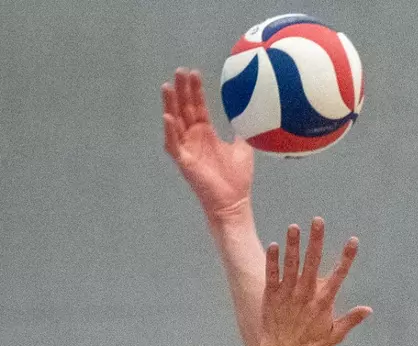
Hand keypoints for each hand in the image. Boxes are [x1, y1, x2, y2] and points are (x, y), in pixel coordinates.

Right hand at [162, 68, 254, 218]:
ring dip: (170, 104)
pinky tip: (168, 117)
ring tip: (167, 86)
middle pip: (184, 109)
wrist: (234, 202)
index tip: (194, 72)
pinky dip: (170, 131)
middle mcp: (194, 138)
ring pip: (175, 122)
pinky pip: (173, 144)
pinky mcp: (184, 162)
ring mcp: (187, 149)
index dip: (195, 90)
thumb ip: (242, 129)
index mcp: (206, 133)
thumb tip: (250, 111)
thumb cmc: (238, 178)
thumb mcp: (243, 147)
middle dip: (181, 90)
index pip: (198, 106)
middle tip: (179, 70)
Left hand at [258, 219, 370, 345]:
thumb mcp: (334, 336)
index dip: (346, 257)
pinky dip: (273, 260)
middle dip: (316, 240)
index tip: (353, 241)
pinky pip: (272, 274)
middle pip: (313, 262)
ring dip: (293, 244)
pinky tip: (275, 245)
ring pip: (291, 264)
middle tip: (318, 221)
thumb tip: (368, 309)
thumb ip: (351, 320)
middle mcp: (306, 294)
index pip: (339, 275)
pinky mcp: (272, 296)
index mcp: (323, 302)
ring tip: (294, 227)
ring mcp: (288, 294)